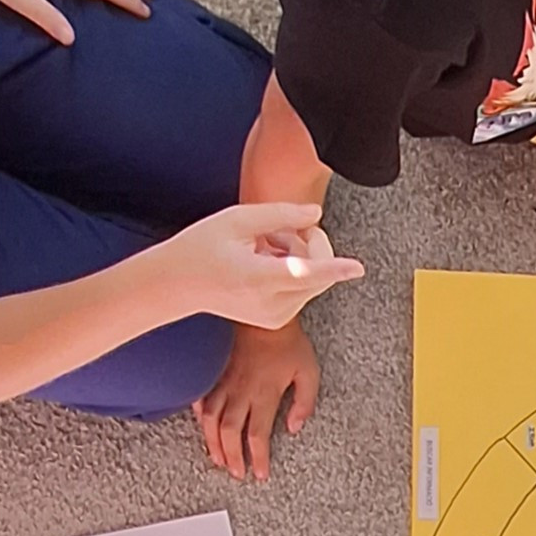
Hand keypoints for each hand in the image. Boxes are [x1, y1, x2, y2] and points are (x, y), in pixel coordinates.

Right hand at [152, 200, 363, 331]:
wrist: (178, 285)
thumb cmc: (203, 247)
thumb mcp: (237, 220)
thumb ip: (280, 215)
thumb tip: (316, 215)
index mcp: (257, 277)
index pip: (303, 271)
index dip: (334, 267)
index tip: (358, 268)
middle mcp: (271, 302)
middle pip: (317, 271)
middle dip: (309, 244)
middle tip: (278, 230)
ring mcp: (275, 316)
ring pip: (313, 280)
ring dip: (298, 257)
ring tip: (262, 248)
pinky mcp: (277, 320)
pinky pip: (302, 289)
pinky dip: (292, 272)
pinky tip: (263, 263)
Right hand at [193, 318, 319, 482]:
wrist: (263, 315)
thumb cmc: (288, 343)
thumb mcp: (308, 373)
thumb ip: (304, 403)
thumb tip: (293, 428)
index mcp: (265, 394)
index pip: (258, 435)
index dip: (257, 458)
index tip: (259, 474)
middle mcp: (241, 392)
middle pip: (231, 433)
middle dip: (232, 457)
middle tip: (237, 473)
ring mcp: (224, 382)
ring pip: (211, 420)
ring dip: (213, 443)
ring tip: (218, 460)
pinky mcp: (215, 373)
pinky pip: (202, 398)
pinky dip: (200, 415)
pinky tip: (203, 426)